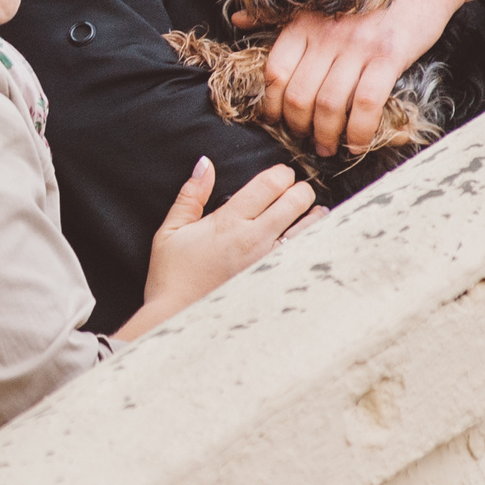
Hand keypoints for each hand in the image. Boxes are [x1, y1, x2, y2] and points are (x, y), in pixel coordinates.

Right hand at [113, 160, 315, 341]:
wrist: (179, 320)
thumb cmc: (172, 276)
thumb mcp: (171, 231)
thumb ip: (191, 195)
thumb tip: (205, 164)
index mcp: (229, 222)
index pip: (271, 183)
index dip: (282, 173)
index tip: (280, 175)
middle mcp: (255, 240)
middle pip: (298, 199)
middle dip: (300, 189)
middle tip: (294, 191)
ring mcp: (270, 262)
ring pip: (311, 226)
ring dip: (313, 214)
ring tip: (308, 211)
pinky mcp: (278, 280)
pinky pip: (307, 253)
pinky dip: (312, 241)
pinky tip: (309, 238)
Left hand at [237, 0, 484, 157]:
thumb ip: (277, 14)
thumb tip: (238, 20)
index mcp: (304, 21)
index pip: (275, 71)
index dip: (271, 104)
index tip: (277, 121)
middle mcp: (326, 33)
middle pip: (298, 94)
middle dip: (298, 127)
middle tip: (304, 140)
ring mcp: (357, 45)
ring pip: (329, 104)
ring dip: (326, 135)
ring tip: (327, 148)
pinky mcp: (388, 56)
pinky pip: (365, 104)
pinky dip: (358, 131)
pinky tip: (356, 143)